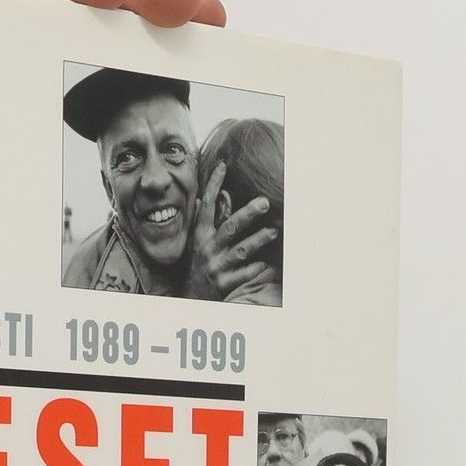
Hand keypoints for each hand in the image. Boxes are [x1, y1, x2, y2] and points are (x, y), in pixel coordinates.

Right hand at [186, 163, 276, 299]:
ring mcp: (217, 267)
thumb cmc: (198, 265)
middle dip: (248, 214)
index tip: (223, 166)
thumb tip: (204, 199)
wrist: (191, 298)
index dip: (214, 186)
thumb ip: (203, 223)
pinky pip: (245, 274)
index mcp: (201, 236)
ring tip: (274, 232)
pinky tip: (268, 264)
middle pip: (230, 228)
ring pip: (240, 251)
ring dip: (258, 240)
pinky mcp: (225, 283)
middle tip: (264, 203)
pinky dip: (257, 269)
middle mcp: (208, 250)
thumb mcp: (196, 243)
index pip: (207, 207)